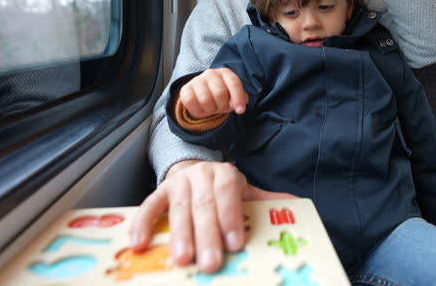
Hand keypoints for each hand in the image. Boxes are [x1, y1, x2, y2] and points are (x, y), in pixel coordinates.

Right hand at [129, 160, 296, 272]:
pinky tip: (140, 244)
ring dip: (180, 235)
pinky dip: (143, 224)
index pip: (229, 193)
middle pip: (204, 205)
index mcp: (225, 175)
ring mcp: (178, 182)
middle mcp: (201, 174)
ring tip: (183, 260)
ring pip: (178, 208)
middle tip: (211, 262)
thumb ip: (265, 201)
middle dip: (207, 235)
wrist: (194, 173)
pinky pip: (148, 207)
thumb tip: (294, 205)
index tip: (235, 243)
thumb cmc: (222, 191)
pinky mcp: (158, 191)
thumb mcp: (244, 193)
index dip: (231, 217)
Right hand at [179, 68, 247, 118]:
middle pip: (220, 93)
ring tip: (211, 108)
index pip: (234, 83)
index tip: (240, 111)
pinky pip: (191, 102)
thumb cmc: (222, 97)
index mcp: (225, 73)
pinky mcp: (185, 89)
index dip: (238, 98)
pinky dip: (198, 110)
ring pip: (205, 99)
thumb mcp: (234, 97)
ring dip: (210, 109)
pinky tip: (201, 108)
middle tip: (221, 108)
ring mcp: (197, 80)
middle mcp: (211, 73)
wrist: (202, 99)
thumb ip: (240, 99)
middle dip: (222, 106)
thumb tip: (238, 107)